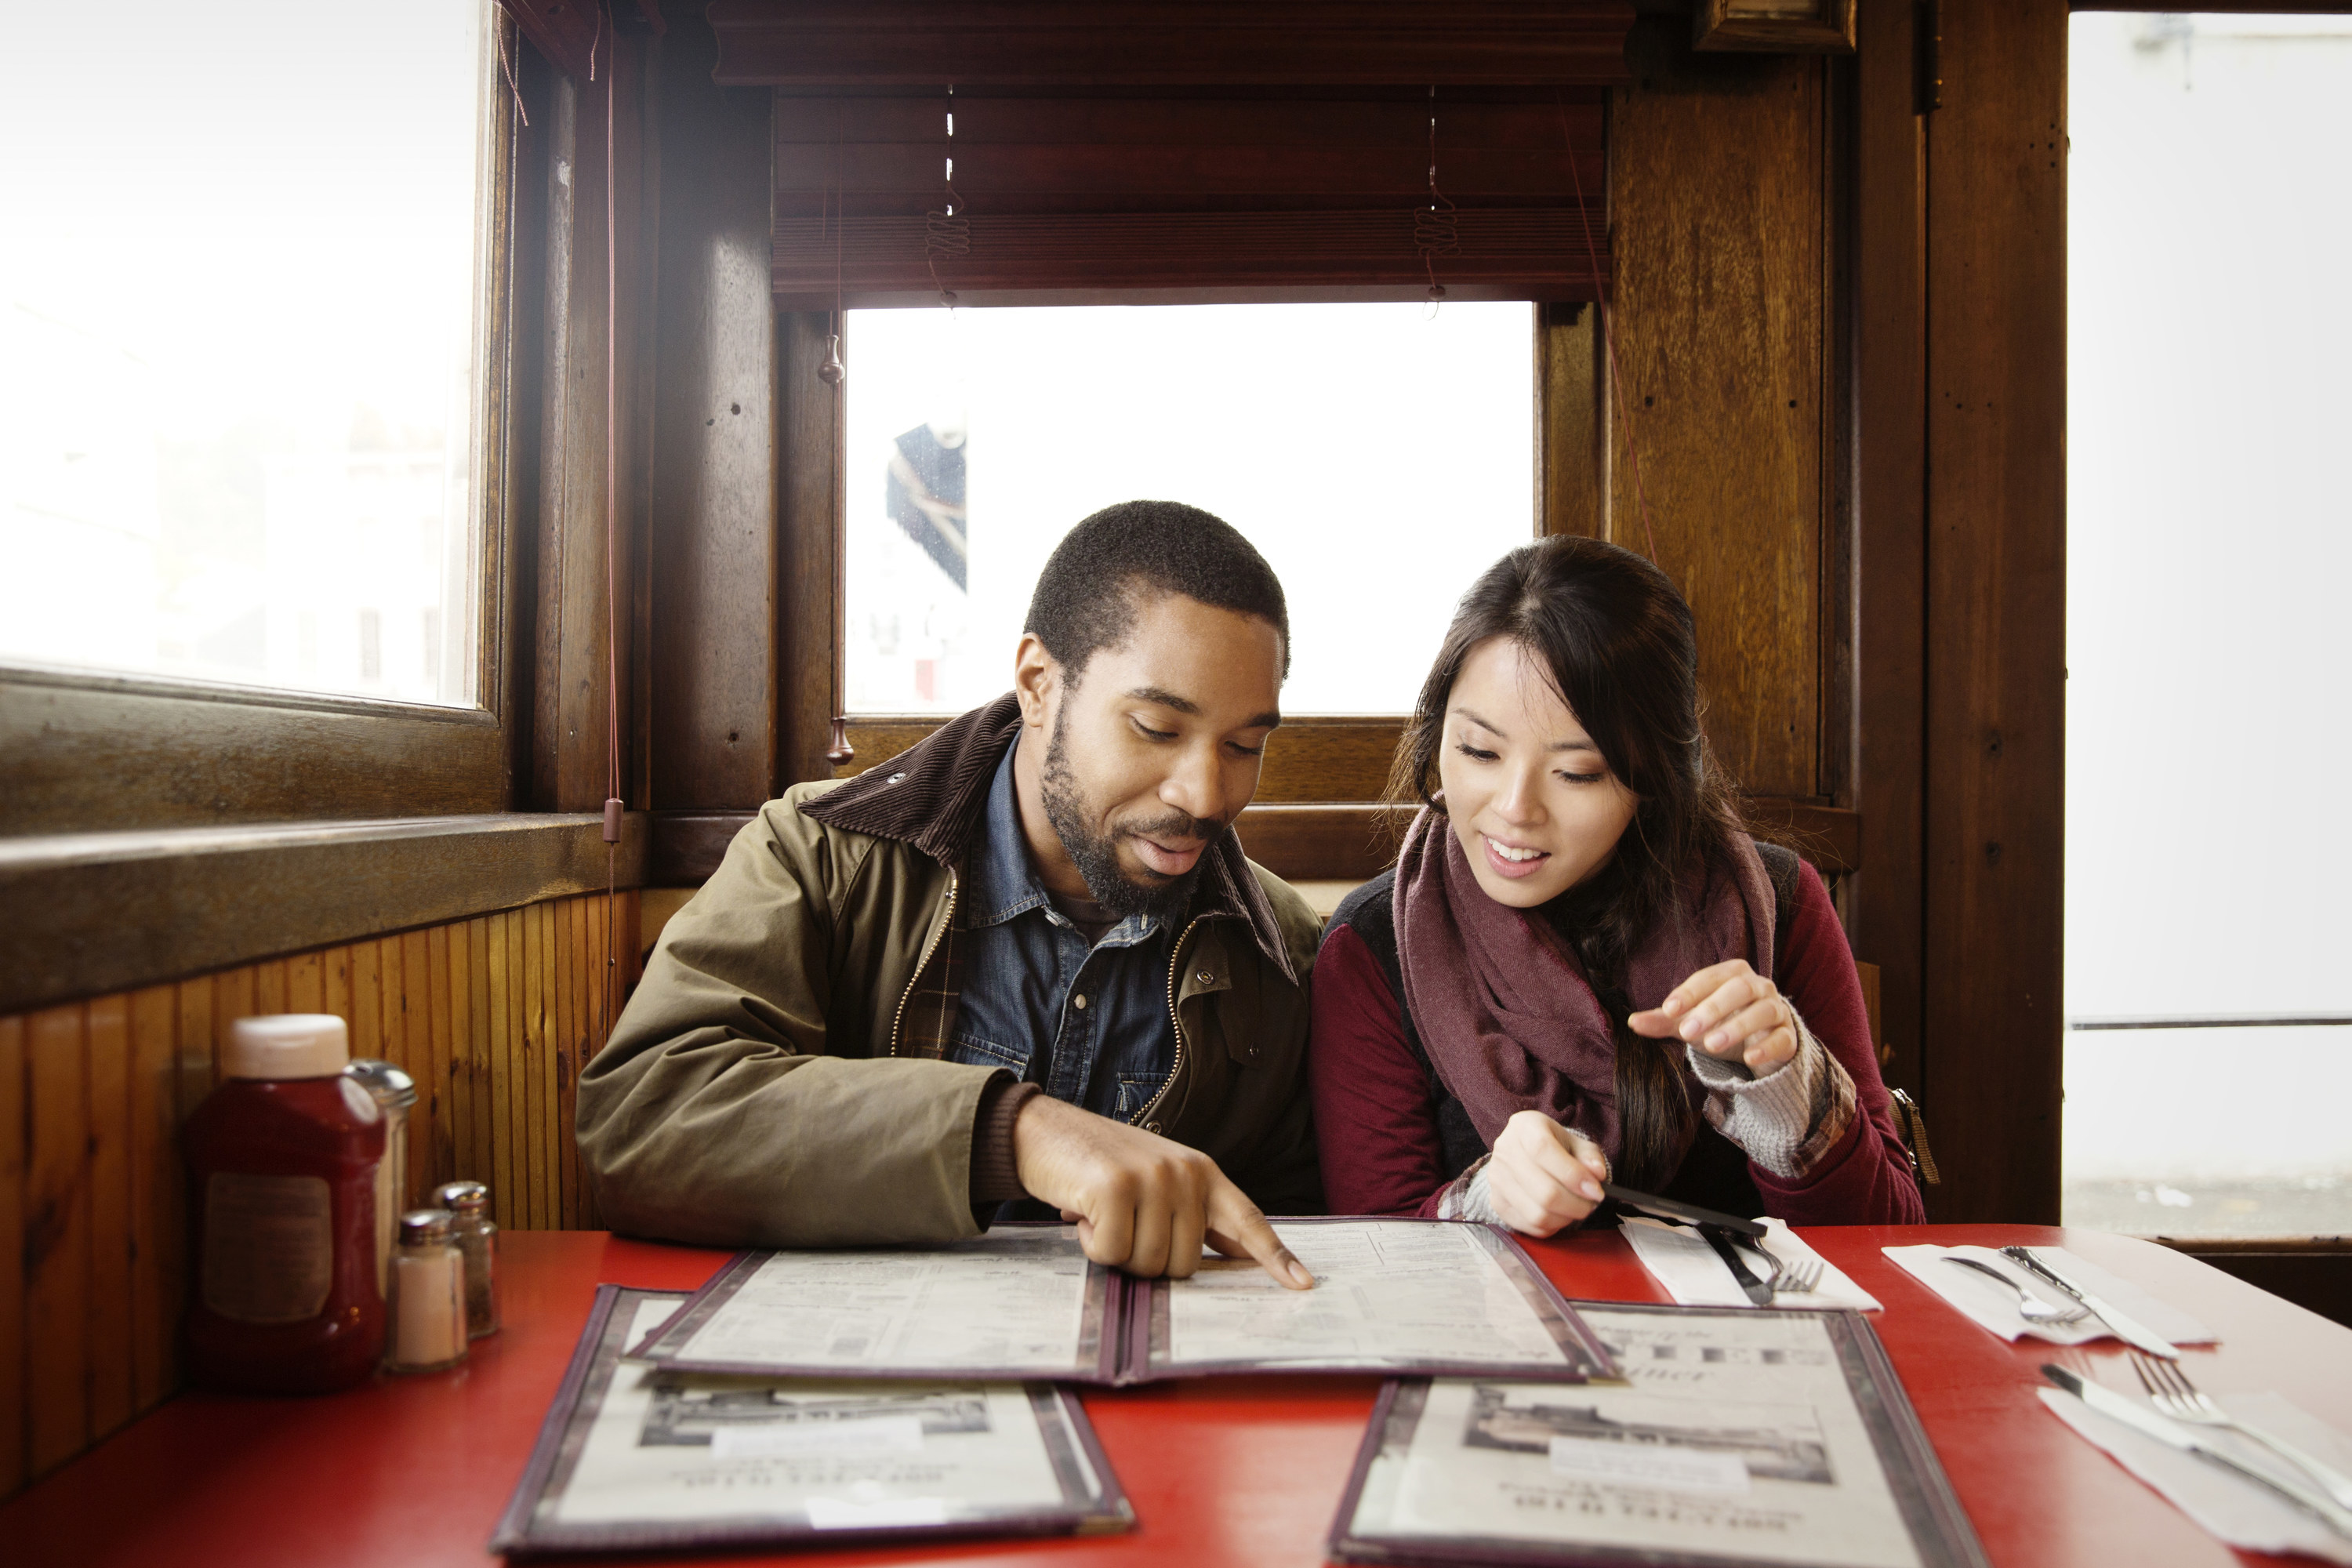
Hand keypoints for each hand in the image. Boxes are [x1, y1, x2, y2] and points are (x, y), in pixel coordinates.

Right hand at [1010, 1095, 1313, 1288]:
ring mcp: (1153, 1177)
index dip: (1275, 1256)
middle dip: (1149, 1261)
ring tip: (1104, 1215)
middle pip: (1187, 1265)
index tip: (1303, 1284)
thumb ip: (1190, 1215)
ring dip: (1118, 1253)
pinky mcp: (1116, 1186)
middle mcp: (1186, 1173)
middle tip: (1123, 1227)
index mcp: (1203, 1173)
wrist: (1046, 1131)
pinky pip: (1113, 1253)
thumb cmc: (1101, 1166)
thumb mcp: (1157, 1181)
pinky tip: (1084, 1213)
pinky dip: (1093, 1245)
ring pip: (1150, 1264)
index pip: (1247, 1220)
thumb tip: (1225, 1258)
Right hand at [1485, 1111, 1611, 1236]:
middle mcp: (1505, 1151)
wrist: (1523, 1154)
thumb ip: (1589, 1156)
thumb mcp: (1574, 1142)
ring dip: (1566, 1218)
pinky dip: (1552, 1226)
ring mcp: (1497, 1179)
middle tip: (1592, 1203)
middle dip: (1577, 1204)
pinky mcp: (1497, 1203)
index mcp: (1524, 1127)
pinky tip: (1559, 1214)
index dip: (1573, 1174)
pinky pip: (1530, 1226)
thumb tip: (1597, 1174)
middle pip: (1544, 1190)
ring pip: (1538, 1214)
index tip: (1596, 1190)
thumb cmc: (1553, 1147)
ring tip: (1576, 1208)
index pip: (1543, 1150)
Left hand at [1629, 959, 1797, 1073]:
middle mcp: (1758, 986)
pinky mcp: (1789, 1037)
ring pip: (1763, 1011)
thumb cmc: (1721, 1023)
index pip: (1709, 977)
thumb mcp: (1690, 1021)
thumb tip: (1632, 1022)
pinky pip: (1782, 1038)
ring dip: (1737, 1027)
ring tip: (1712, 1045)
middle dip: (1712, 1008)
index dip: (1689, 993)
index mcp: (1732, 974)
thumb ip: (1664, 1020)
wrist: (1758, 1045)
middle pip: (1739, 989)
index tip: (1668, 1009)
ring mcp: (1777, 1010)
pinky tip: (1749, 1059)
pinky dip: (1766, 1047)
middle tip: (1688, 1031)